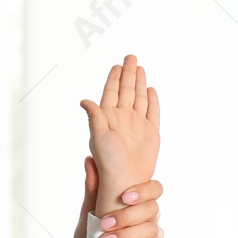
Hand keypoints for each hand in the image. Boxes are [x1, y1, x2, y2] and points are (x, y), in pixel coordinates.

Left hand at [72, 155, 165, 237]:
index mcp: (138, 202)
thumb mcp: (89, 210)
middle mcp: (148, 217)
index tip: (124, 197)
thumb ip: (94, 188)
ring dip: (128, 234)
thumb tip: (89, 160)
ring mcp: (153, 235)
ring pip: (153, 229)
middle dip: (128, 216)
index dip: (144, 191)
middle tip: (105, 223)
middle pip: (152, 209)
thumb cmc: (91, 231)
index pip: (154, 189)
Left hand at [78, 54, 159, 211]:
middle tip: (131, 57)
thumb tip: (84, 101)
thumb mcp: (97, 137)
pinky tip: (151, 90)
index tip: (117, 65)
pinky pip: (153, 112)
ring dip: (140, 83)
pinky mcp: (151, 133)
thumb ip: (94, 117)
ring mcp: (138, 125)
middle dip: (129, 74)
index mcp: (109, 118)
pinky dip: (153, 101)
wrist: (125, 180)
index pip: (111, 93)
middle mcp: (123, 119)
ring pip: (139, 98)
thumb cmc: (108, 162)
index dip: (114, 79)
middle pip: (126, 91)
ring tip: (140, 68)